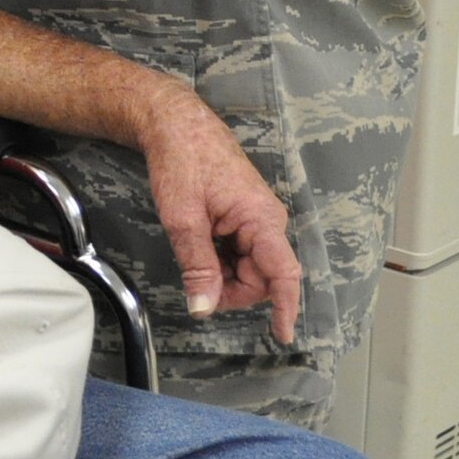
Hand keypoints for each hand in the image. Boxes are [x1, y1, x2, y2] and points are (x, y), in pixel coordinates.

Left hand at [133, 84, 300, 343]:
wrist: (174, 123)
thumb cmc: (181, 161)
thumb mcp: (183, 218)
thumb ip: (197, 265)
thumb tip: (203, 308)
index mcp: (262, 220)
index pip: (283, 274)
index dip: (285, 309)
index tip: (281, 336)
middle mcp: (268, 221)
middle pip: (262, 277)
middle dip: (233, 289)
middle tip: (197, 282)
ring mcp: (257, 218)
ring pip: (249, 266)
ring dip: (224, 275)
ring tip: (194, 253)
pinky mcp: (244, 216)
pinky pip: (240, 251)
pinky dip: (221, 259)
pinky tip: (200, 245)